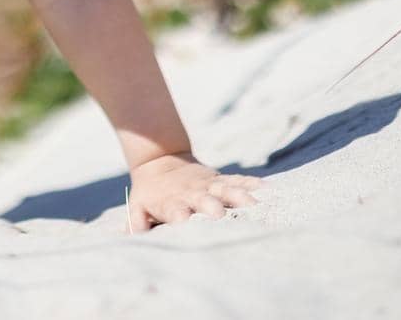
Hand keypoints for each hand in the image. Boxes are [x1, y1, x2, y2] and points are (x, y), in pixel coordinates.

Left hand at [125, 152, 259, 231]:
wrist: (159, 161)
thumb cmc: (150, 195)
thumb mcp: (137, 207)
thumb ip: (136, 223)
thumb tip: (132, 238)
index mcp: (171, 203)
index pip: (175, 210)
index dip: (180, 217)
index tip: (186, 224)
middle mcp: (192, 194)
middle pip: (204, 200)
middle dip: (213, 208)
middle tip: (222, 216)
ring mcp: (208, 185)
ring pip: (226, 189)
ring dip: (239, 197)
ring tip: (254, 205)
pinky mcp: (220, 179)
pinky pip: (239, 180)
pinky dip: (252, 184)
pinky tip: (268, 189)